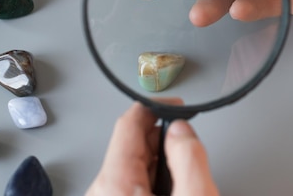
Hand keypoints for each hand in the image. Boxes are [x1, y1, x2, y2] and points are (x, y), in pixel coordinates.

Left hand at [86, 102, 218, 195]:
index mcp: (115, 184)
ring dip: (161, 163)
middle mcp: (103, 191)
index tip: (176, 105)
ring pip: (135, 165)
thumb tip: (181, 130)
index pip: (128, 123)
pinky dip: (155, 181)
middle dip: (164, 140)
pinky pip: (133, 184)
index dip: (155, 107)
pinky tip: (173, 192)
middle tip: (188, 148)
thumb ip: (189, 159)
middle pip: (133, 144)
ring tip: (183, 182)